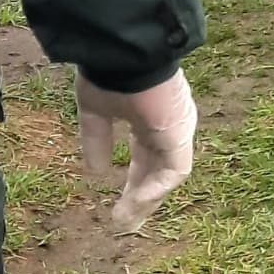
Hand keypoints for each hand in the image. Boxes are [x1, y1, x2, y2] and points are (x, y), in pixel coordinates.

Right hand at [76, 71, 197, 233]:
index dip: (133, 179)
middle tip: (125, 221)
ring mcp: (177, 129)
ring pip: (166, 174)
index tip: (118, 201)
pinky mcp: (179, 135)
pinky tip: (133, 203)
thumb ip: (96, 139)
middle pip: (157, 168)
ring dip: (145, 200)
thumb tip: (94, 172)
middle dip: (140, 196)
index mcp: (151, 115)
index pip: (146, 154)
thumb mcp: (95, 110)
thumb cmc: (109, 72)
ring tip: (124, 222)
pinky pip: (173, 172)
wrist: (121, 51)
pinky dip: (153, 190)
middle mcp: (169, 123)